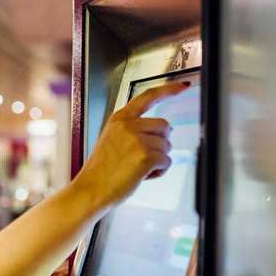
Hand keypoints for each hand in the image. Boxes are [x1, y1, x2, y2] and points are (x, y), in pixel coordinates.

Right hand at [75, 82, 188, 207]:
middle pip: (164, 126)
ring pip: (167, 146)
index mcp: (119, 119)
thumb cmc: (102, 170)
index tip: (183, 85)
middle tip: (146, 156)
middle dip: (161, 142)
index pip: (148, 96)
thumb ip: (135, 130)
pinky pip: (167, 161)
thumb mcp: (113, 140)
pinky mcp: (145, 156)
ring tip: (139, 168)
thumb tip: (167, 130)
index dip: (169, 90)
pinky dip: (159, 171)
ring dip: (158, 159)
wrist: (91, 190)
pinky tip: (143, 175)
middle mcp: (128, 125)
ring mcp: (136, 140)